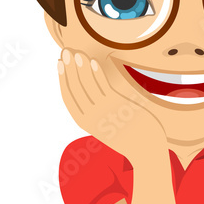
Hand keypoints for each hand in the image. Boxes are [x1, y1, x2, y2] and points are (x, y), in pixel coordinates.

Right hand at [58, 49, 166, 163]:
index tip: (58, 63)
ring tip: (75, 53)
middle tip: (64, 51)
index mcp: (85, 122)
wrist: (145, 151)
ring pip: (87, 85)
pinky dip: (96, 73)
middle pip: (75, 88)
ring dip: (80, 67)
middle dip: (68, 68)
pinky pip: (103, 87)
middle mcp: (91, 117)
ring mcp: (104, 112)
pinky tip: (92, 62)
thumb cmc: (126, 136)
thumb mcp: (104, 125)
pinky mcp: (117, 107)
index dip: (62, 79)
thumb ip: (95, 111)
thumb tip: (91, 92)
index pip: (68, 97)